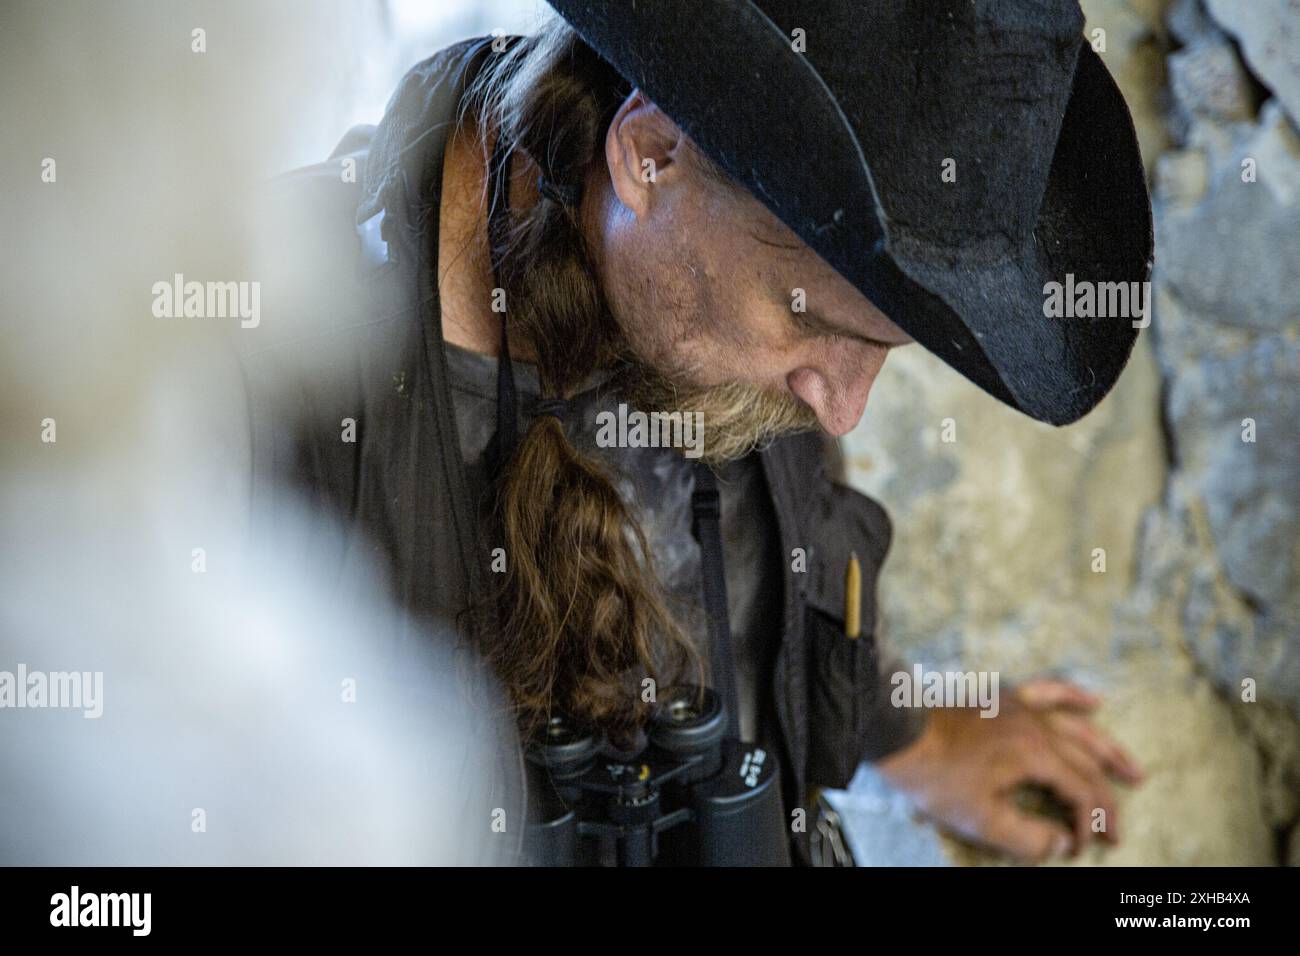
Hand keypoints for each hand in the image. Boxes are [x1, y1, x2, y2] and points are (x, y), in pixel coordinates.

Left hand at [876, 679, 1143, 862]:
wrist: (899, 730)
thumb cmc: (936, 776)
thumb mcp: (980, 819)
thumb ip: (1026, 837)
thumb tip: (1059, 843)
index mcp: (1035, 755)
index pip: (1078, 792)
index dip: (1086, 824)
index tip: (1080, 848)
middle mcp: (1037, 726)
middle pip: (1084, 764)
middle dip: (1103, 800)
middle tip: (1116, 830)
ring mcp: (1022, 707)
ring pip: (1078, 727)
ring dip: (1108, 751)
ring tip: (1133, 771)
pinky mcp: (1005, 698)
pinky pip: (1048, 690)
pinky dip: (1074, 696)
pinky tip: (1095, 701)